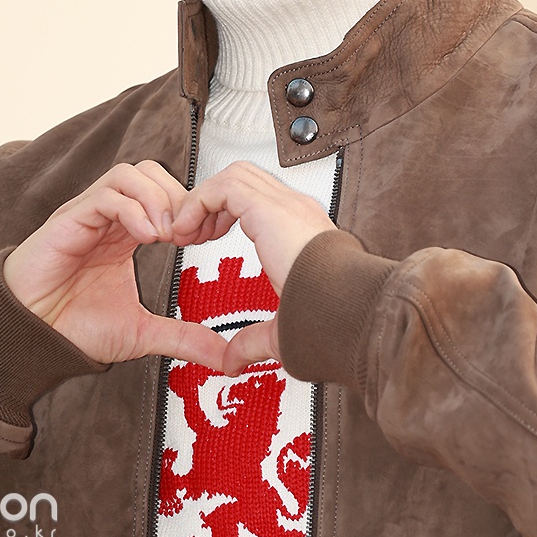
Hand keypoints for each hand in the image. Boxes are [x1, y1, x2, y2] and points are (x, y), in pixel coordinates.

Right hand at [3, 161, 226, 368]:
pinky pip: (105, 196)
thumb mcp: (142, 334)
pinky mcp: (68, 220)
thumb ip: (182, 338)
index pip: (167, 192)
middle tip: (190, 234)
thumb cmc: (74, 329)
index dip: (192, 208)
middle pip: (151, 172)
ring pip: (130, 173)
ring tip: (168, 235)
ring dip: (157, 198)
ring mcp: (88, 214)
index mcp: (128, 232)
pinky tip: (148, 238)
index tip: (207, 238)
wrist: (29, 341)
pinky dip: (132, 209)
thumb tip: (224, 357)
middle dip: (178, 197)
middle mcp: (109, 217)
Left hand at [172, 161, 335, 373]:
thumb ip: (252, 341)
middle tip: (192, 235)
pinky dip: (198, 203)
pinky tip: (187, 231)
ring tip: (186, 233)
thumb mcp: (281, 333)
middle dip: (210, 200)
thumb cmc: (331, 323)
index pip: (255, 198)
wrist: (350, 315)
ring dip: (201, 200)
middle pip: (242, 177)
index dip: (223, 212)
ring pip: (232, 175)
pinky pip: (224, 187)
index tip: (205, 240)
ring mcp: (285, 205)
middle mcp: (294, 210)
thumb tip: (232, 361)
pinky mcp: (269, 209)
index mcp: (299, 231)